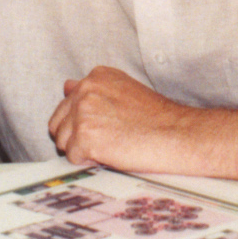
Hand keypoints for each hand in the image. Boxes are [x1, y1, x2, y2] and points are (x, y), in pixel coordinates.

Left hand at [48, 65, 190, 171]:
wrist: (178, 135)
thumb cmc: (159, 119)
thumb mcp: (125, 91)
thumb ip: (94, 90)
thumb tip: (67, 86)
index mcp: (97, 76)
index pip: (67, 104)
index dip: (83, 123)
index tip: (105, 128)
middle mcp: (86, 90)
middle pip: (59, 123)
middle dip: (76, 137)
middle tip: (108, 141)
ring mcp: (84, 112)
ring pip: (63, 141)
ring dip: (83, 150)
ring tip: (112, 147)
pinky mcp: (86, 136)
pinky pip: (74, 157)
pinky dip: (90, 162)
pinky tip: (112, 155)